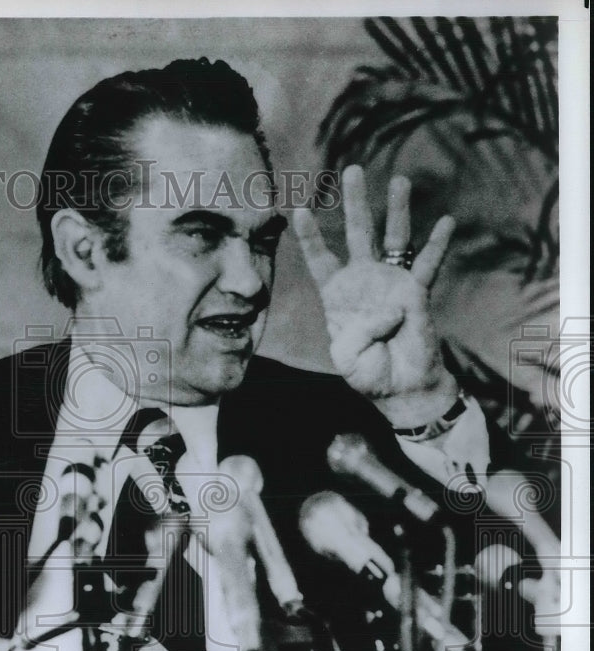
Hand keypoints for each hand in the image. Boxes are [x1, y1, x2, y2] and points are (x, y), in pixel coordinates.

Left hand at [293, 165, 458, 428]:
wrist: (400, 387)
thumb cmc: (368, 372)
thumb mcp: (347, 357)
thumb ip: (358, 334)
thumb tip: (390, 308)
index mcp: (337, 294)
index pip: (320, 258)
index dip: (310, 236)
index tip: (297, 210)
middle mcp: (363, 280)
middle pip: (358, 233)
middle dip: (355, 202)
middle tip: (351, 170)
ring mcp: (392, 282)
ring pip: (394, 238)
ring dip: (397, 210)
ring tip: (399, 180)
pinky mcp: (417, 292)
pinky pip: (428, 265)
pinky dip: (438, 244)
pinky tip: (446, 222)